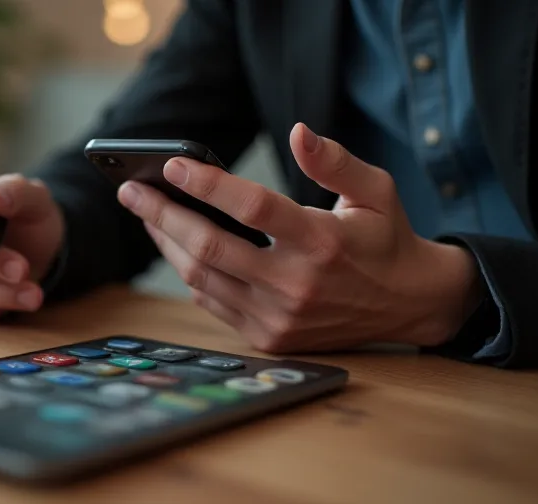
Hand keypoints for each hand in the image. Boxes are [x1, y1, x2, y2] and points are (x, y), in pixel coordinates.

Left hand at [117, 123, 481, 352]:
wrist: (407, 305)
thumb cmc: (385, 238)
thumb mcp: (375, 190)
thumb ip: (335, 160)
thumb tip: (297, 132)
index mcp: (322, 241)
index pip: (252, 208)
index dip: (207, 184)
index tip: (172, 164)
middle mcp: (296, 284)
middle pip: (209, 247)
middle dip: (162, 214)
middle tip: (130, 191)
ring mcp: (279, 317)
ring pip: (202, 277)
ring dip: (167, 243)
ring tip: (146, 214)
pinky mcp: (269, 337)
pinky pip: (212, 302)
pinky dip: (189, 272)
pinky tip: (175, 246)